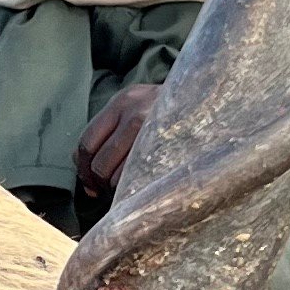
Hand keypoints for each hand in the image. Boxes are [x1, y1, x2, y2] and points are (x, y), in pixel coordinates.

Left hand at [75, 77, 163, 199]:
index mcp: (121, 102)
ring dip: (116, 187)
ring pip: (117, 173)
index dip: (83, 169)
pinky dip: (134, 187)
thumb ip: (107, 131)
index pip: (87, 141)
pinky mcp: (167, 143)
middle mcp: (133, 111)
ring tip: (127, 186)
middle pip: (99, 161)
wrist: (209, 99)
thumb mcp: (136, 108)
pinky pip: (138, 176)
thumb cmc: (169, 112)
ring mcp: (152, 126)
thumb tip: (81, 167)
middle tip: (107, 190)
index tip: (90, 184)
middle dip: (98, 181)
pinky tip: (141, 184)